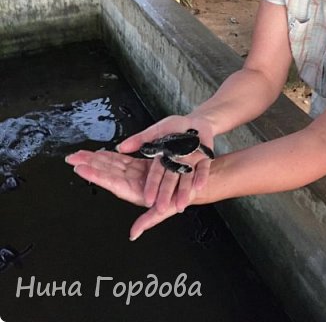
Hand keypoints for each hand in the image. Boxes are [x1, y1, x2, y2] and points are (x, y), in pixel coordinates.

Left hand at [65, 149, 194, 239]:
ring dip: (97, 158)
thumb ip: (149, 220)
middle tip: (72, 157)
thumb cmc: (179, 199)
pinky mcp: (142, 166)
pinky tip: (103, 151)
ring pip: (113, 164)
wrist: (193, 186)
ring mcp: (136, 173)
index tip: (80, 168)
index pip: (110, 182)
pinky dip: (113, 155)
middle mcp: (132, 182)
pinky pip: (124, 160)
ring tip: (82, 153)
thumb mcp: (165, 210)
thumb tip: (133, 234)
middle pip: (107, 171)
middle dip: (89, 163)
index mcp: (135, 191)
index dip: (95, 175)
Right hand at [115, 115, 213, 212]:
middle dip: (165, 194)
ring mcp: (191, 163)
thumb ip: (140, 139)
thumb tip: (121, 147)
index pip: (155, 175)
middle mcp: (176, 163)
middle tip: (162, 208)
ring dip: (184, 191)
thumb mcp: (156, 130)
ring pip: (186, 179)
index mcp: (163, 158)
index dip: (151, 187)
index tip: (148, 199)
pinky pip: (204, 169)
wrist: (196, 121)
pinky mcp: (205, 159)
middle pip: (170, 181)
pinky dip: (202, 177)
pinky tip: (200, 186)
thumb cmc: (175, 127)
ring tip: (182, 204)